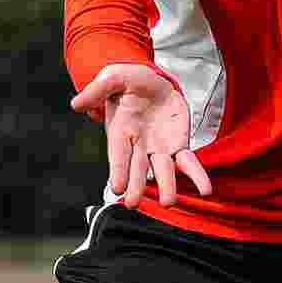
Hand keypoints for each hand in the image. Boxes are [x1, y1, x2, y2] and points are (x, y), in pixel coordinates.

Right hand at [74, 58, 212, 209]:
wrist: (152, 81)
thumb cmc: (128, 81)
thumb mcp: (113, 78)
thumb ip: (97, 91)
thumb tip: (76, 104)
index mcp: (120, 130)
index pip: (118, 153)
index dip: (118, 170)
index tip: (117, 188)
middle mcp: (138, 145)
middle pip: (137, 168)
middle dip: (136, 185)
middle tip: (133, 204)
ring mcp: (159, 148)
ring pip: (163, 171)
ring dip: (166, 186)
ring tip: (168, 202)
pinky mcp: (178, 145)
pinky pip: (188, 163)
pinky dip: (197, 176)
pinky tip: (205, 189)